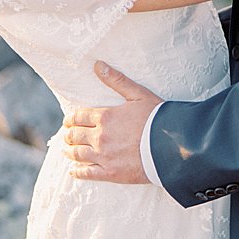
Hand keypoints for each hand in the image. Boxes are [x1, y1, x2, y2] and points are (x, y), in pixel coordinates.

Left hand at [62, 62, 162, 184]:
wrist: (171, 146)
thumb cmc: (157, 118)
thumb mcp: (138, 94)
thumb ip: (117, 80)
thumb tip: (98, 65)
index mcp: (105, 117)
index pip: (79, 117)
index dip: (70, 119)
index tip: (68, 121)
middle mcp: (100, 137)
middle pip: (75, 135)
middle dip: (68, 135)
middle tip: (67, 135)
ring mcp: (104, 156)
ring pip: (78, 154)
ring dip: (69, 151)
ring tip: (66, 150)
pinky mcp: (110, 173)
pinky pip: (88, 174)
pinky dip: (78, 172)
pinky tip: (73, 172)